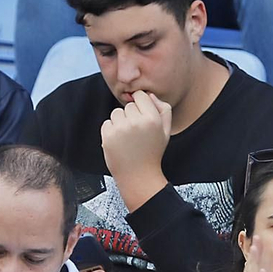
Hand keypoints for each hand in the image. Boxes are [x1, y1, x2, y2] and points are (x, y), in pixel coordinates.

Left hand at [100, 90, 173, 210]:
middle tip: (137, 133)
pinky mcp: (108, 136)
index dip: (140, 104)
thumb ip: (163, 109)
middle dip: (131, 116)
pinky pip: (107, 123)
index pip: (140, 96)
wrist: (138, 176)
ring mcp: (121, 129)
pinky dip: (111, 131)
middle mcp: (136, 122)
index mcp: (152, 119)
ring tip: (128, 138)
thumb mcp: (165, 131)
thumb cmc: (152, 153)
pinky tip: (120, 143)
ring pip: (116, 113)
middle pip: (128, 105)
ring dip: (120, 122)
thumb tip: (150, 95)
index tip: (142, 115)